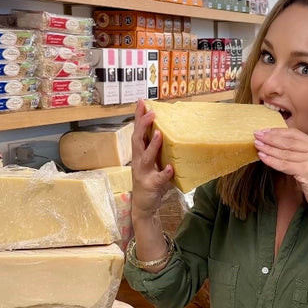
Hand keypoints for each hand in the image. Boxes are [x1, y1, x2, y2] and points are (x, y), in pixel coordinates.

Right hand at [131, 100, 173, 220]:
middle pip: (137, 140)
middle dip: (143, 125)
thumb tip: (169, 131)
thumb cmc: (150, 180)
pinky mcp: (150, 185)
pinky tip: (170, 167)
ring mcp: (143, 173)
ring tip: (160, 134)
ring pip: (145, 157)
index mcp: (139, 154)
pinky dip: (164, 173)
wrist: (144, 206)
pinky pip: (158, 178)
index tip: (141, 101)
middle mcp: (138, 161)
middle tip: (151, 112)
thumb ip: (158, 149)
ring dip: (152, 145)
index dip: (138, 117)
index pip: (137, 132)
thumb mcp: (153, 162)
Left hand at [254, 128, 307, 216]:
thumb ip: (300, 153)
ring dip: (268, 148)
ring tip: (256, 145)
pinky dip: (271, 160)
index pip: (294, 134)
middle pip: (288, 141)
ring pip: (285, 152)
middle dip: (270, 137)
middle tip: (256, 134)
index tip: (264, 130)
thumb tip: (277, 145)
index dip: (278, 131)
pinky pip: (284, 164)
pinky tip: (262, 157)